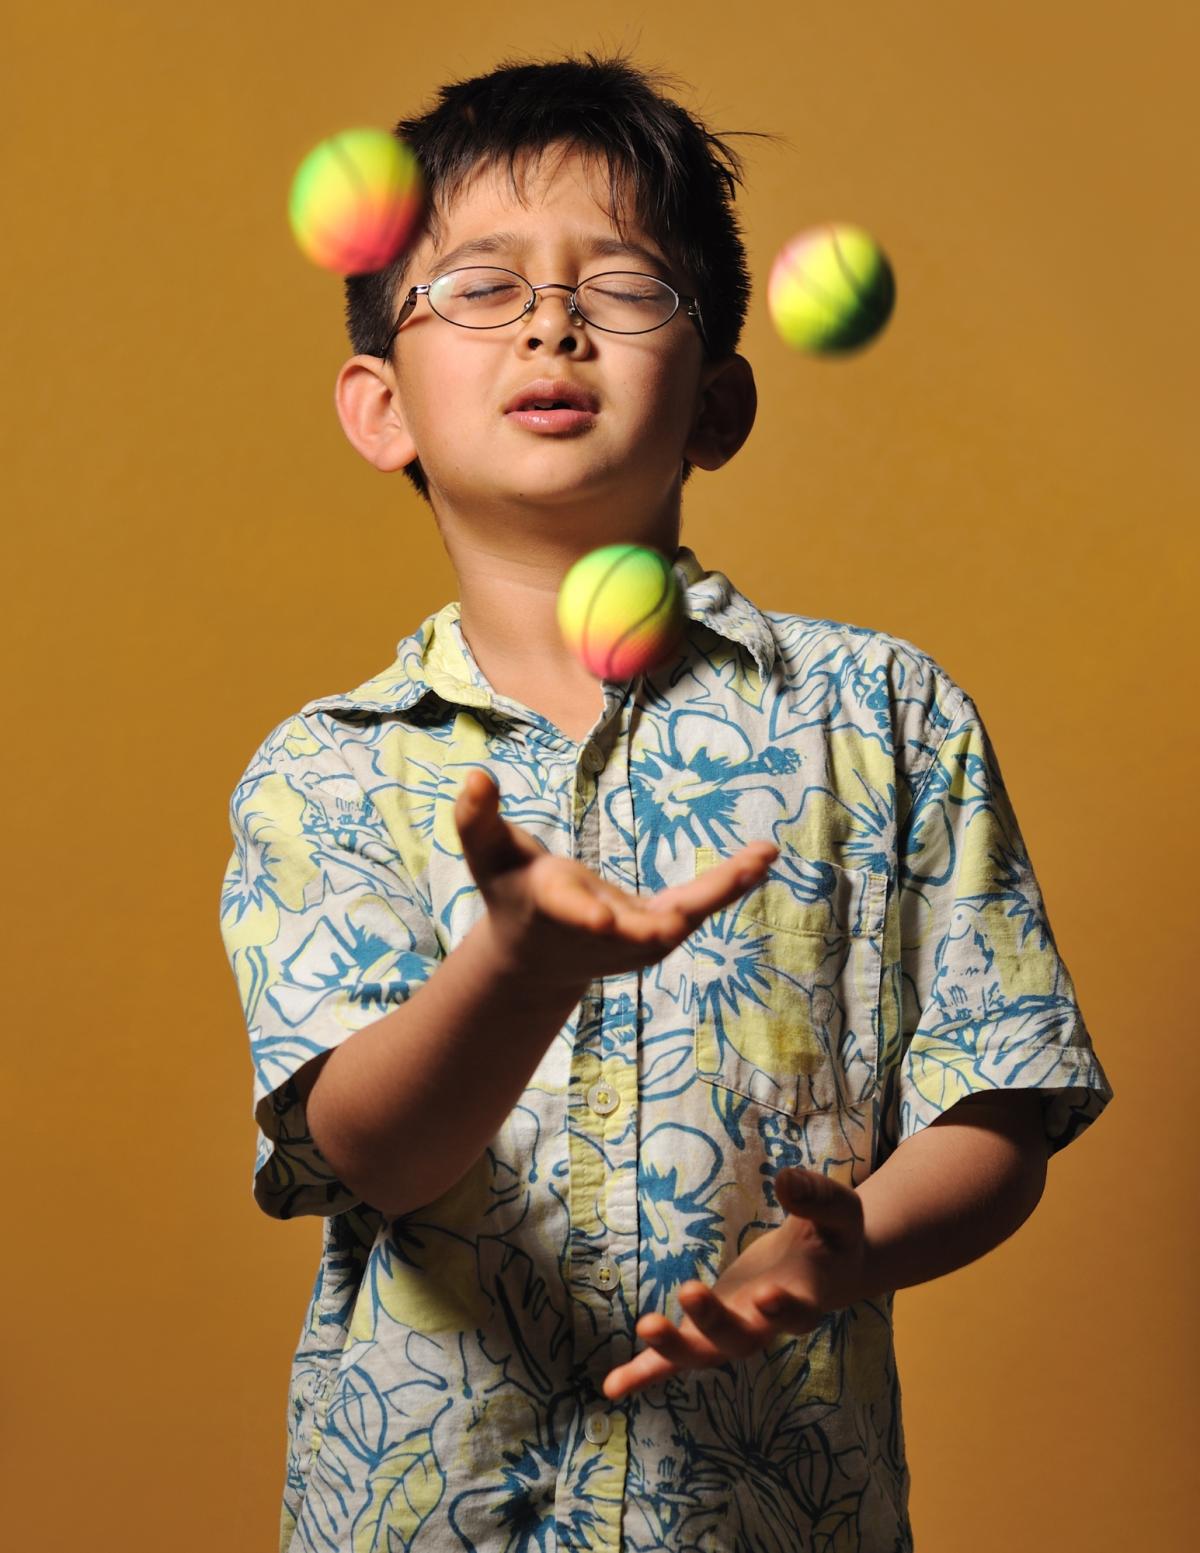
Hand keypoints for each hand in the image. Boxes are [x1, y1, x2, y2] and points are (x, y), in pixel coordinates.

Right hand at [455, 769, 778, 989]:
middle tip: (715, 890)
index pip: (573, 916)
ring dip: (724, 889)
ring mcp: (635, 940)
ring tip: (762, 855)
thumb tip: (475, 776)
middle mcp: (604, 933)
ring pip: (684, 918)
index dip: (590, 919)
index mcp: (557, 910)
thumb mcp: (487, 856)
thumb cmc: (510, 894)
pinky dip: (730, 883)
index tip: (607, 919)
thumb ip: (477, 820)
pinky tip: (763, 856)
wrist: (536, 960)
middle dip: (681, 912)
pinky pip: (699, 906)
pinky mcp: (657, 933)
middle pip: (645, 928)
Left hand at [602, 1167, 867, 1399]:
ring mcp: (735, 1331)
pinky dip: (646, 1373)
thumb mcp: (841, 1211)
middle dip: (716, 1321)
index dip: (784, 1309)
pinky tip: (613, 1386)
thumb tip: (787, 1179)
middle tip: (690, 1291)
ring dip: (675, 1346)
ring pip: (705, 1352)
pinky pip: (674, 1360)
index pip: (799, 1313)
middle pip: (743, 1339)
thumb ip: (819, 1197)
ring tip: (647, 1325)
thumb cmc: (834, 1236)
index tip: (768, 1293)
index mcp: (808, 1299)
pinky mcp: (707, 1329)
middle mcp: (768, 1325)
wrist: (827, 1266)